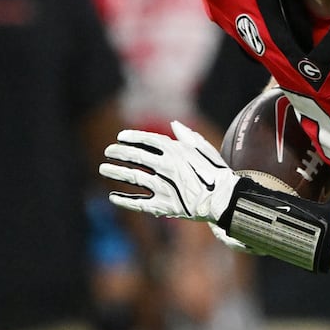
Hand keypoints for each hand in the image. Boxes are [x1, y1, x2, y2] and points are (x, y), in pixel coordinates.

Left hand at [101, 120, 241, 222]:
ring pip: (134, 177)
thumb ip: (188, 137)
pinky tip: (113, 197)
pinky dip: (125, 200)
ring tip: (104, 169)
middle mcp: (167, 166)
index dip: (132, 137)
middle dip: (119, 153)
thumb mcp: (206, 150)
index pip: (148, 140)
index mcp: (177, 151)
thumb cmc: (217, 173)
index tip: (120, 137)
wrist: (226, 200)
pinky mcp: (164, 205)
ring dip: (116, 172)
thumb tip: (174, 124)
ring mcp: (164, 186)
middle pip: (136, 157)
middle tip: (108, 152)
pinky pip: (139, 202)